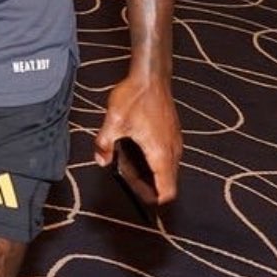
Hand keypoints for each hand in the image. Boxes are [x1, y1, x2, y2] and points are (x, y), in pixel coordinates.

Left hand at [94, 72, 181, 203]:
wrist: (151, 77)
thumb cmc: (134, 98)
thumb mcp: (113, 121)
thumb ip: (105, 143)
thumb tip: (101, 160)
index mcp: (161, 154)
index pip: (167, 191)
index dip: (154, 199)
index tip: (138, 197)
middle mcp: (173, 152)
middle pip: (168, 182)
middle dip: (149, 186)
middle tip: (128, 179)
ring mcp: (176, 142)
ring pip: (169, 169)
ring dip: (152, 173)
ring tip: (129, 164)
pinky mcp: (174, 133)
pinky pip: (168, 156)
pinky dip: (156, 160)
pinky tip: (137, 149)